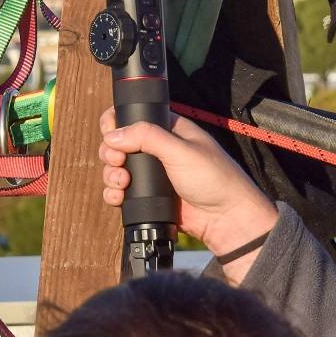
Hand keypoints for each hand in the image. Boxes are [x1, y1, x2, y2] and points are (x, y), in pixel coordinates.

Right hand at [98, 108, 277, 282]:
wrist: (226, 220)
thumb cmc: (214, 180)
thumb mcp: (181, 150)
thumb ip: (146, 137)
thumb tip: (112, 135)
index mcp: (168, 129)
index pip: (133, 116)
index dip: (116, 122)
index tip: (109, 132)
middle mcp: (157, 149)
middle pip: (118, 143)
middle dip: (110, 152)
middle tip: (117, 161)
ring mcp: (151, 173)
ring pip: (116, 168)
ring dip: (111, 174)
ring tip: (121, 183)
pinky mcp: (147, 195)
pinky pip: (120, 191)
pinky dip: (113, 193)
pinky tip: (119, 197)